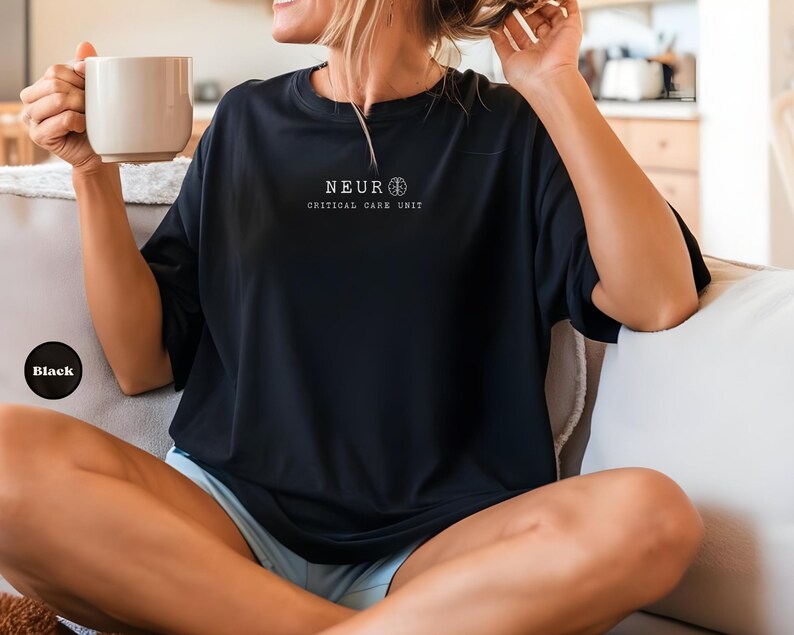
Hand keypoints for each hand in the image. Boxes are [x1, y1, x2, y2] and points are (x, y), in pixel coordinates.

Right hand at [19, 41, 101, 171]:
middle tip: (92, 105)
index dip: (78, 77)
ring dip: (81, 107)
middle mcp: (31, 101)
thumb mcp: (90, 91)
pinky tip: (84, 127)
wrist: (97, 153)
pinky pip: (63, 119)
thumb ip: (84, 69)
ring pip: (58, 99)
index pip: (55, 70)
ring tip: (88, 116)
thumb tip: (84, 45)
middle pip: (54, 83)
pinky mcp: (39, 136)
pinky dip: (79, 121)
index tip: (92, 89)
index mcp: (40, 87)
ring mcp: (32, 120)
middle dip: (80, 93)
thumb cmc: (93, 123)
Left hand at [489, 0, 582, 96]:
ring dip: (540, 3)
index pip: (521, 34)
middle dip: (525, 10)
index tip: (503, 14)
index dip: (512, 23)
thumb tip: (493, 30)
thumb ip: (500, 43)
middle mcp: (546, 45)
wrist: (549, 81)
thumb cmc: (529, 78)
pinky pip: (570, 7)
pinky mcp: (571, 27)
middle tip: (516, 3)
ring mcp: (559, 35)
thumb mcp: (507, 60)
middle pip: (536, 21)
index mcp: (532, 55)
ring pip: (551, 12)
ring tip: (529, 0)